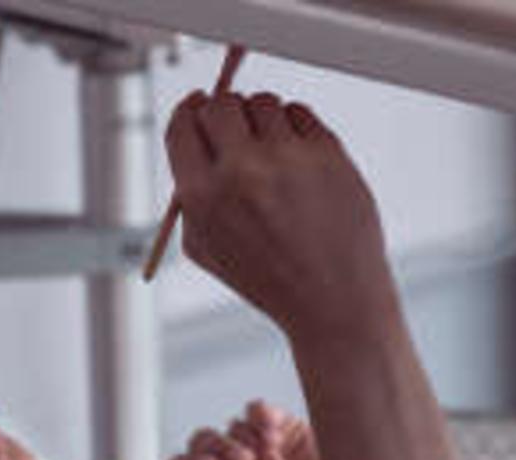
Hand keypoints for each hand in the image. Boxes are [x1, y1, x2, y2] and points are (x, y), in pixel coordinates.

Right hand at [163, 87, 399, 346]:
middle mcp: (241, 170)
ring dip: (264, 119)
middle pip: (220, 104)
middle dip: (225, 113)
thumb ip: (189, 194)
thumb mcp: (207, 248)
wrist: (334, 301)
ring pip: (263, 102)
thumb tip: (189, 131)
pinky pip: (301, 114)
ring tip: (275, 154)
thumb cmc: (271, 279)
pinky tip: (301, 159)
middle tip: (238, 129)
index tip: (199, 108)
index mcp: (202, 195)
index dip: (190, 113)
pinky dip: (297, 129)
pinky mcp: (327, 153)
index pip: (181, 124)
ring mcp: (287, 158)